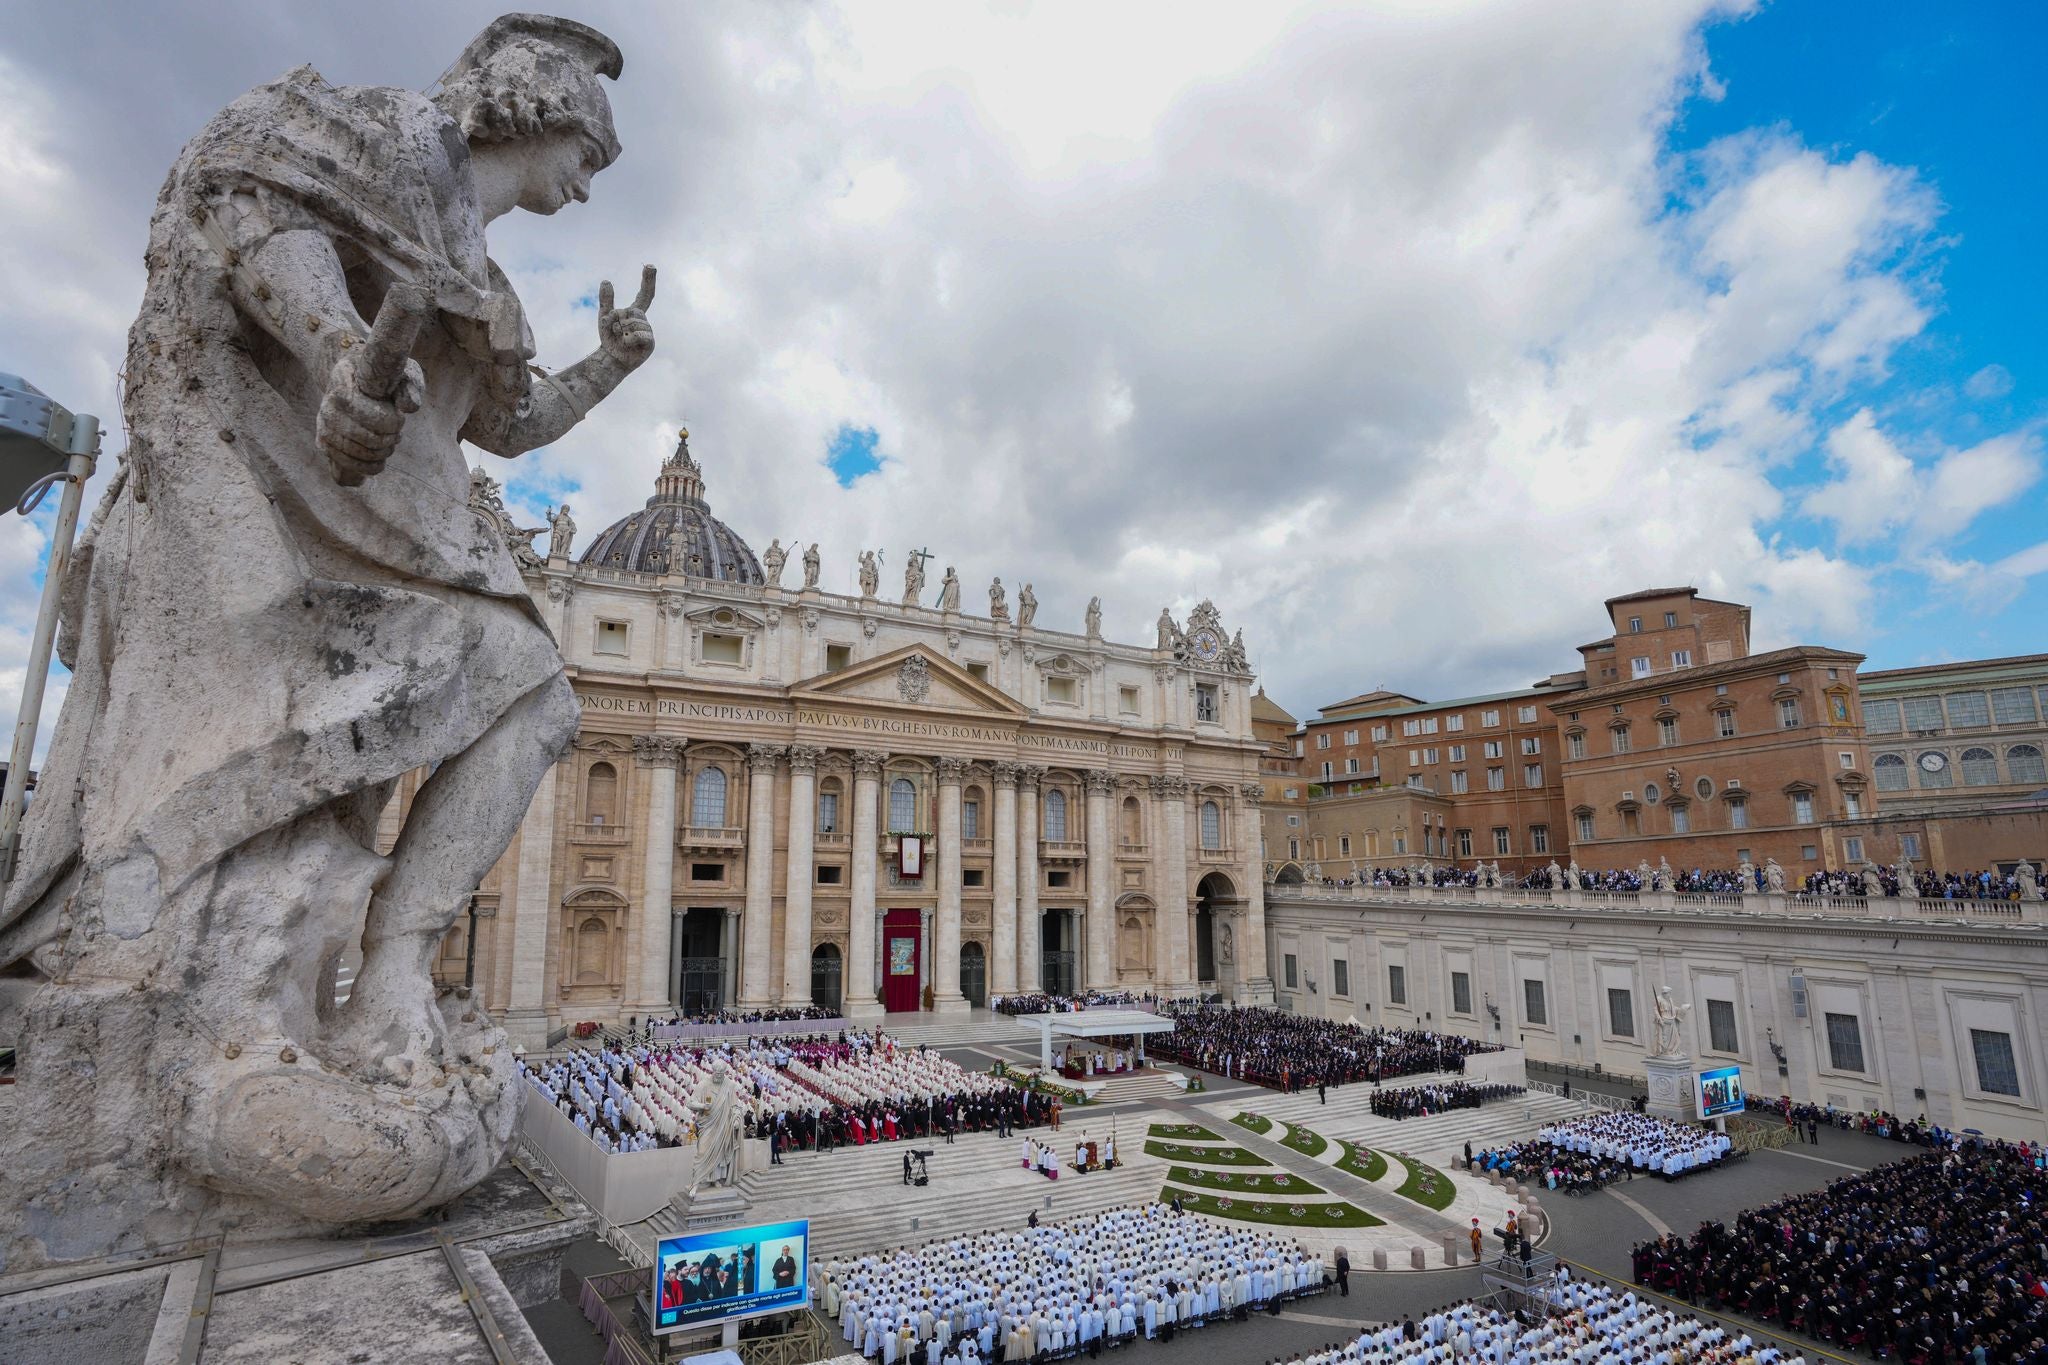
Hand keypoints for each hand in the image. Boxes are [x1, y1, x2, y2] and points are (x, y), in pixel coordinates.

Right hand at [317, 344, 425, 484]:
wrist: (352, 382)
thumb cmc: (382, 378)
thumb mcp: (401, 373)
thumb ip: (410, 385)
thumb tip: (408, 407)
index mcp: (343, 383)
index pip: (372, 415)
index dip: (393, 423)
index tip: (401, 418)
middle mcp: (328, 405)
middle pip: (367, 438)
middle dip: (389, 440)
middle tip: (398, 434)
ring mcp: (322, 425)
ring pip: (358, 453)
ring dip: (382, 453)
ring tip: (391, 443)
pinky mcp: (322, 443)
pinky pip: (346, 464)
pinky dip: (368, 466)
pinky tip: (380, 459)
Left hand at [598, 265, 656, 367]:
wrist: (611, 359)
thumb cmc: (609, 339)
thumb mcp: (604, 317)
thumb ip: (606, 300)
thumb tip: (606, 280)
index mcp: (635, 312)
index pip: (644, 294)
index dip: (648, 280)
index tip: (651, 266)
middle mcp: (644, 320)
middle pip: (633, 311)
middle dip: (619, 319)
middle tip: (614, 330)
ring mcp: (649, 332)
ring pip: (634, 323)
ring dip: (622, 330)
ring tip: (620, 339)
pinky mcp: (650, 343)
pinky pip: (639, 335)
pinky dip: (629, 339)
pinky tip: (626, 343)